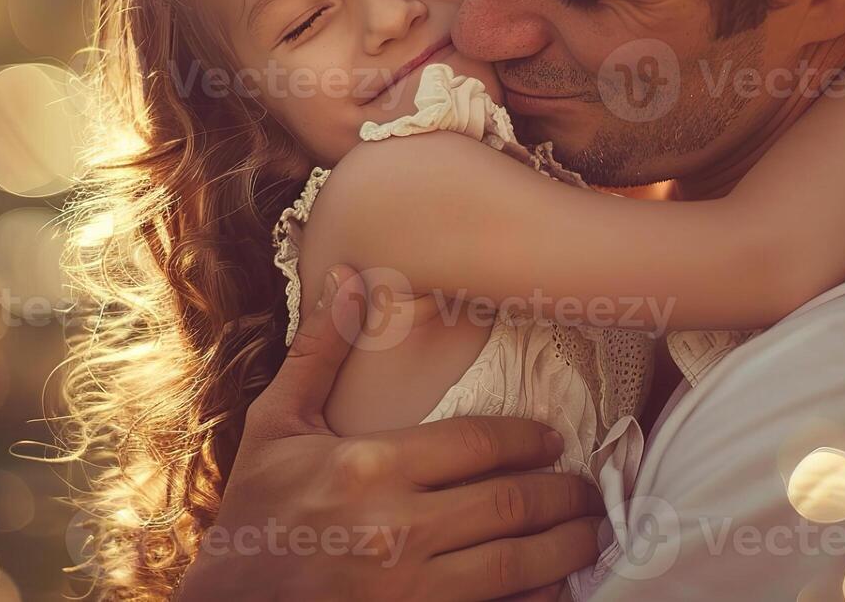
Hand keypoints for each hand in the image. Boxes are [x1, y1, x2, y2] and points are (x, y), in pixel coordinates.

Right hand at [178, 266, 603, 601]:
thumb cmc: (255, 515)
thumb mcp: (276, 427)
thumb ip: (320, 353)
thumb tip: (349, 275)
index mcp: (368, 467)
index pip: (478, 443)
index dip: (529, 439)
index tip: (553, 439)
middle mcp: (396, 528)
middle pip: (511, 502)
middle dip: (564, 493)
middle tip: (588, 487)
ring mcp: (410, 590)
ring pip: (516, 562)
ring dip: (566, 544)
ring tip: (589, 530)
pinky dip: (536, 599)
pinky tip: (554, 585)